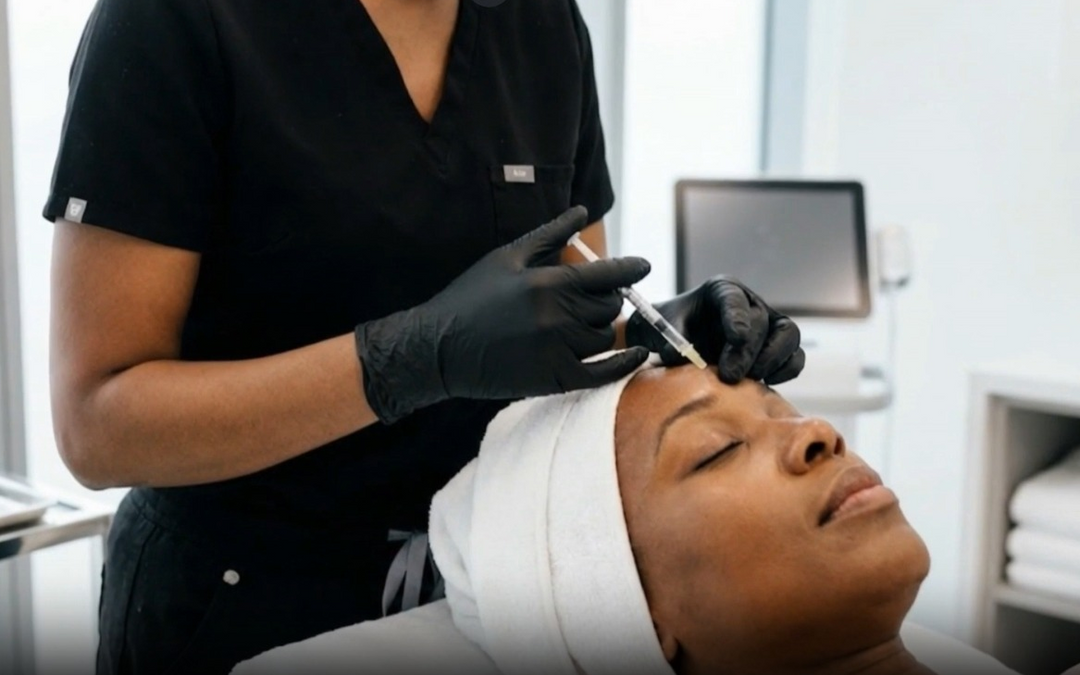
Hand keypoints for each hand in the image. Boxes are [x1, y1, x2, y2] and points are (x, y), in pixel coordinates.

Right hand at [356, 206, 651, 423]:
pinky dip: (624, 365)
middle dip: (608, 299)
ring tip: (583, 323)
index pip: (608, 274)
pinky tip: (635, 356)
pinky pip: (603, 373)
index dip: (631, 269)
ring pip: (606, 336)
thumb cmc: (469, 298)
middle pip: (611, 306)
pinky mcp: (554, 379)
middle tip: (594, 298)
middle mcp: (557, 316)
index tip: (643, 266)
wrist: (438, 349)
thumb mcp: (506, 258)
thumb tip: (582, 211)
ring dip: (602, 328)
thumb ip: (549, 235)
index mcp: (547, 282)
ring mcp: (558, 350)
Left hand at [625, 276, 804, 384]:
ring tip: (750, 380)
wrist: (680, 343)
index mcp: (722, 290)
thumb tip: (678, 356)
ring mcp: (768, 324)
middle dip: (746, 351)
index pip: (734, 299)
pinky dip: (786, 369)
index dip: (738, 317)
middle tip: (729, 376)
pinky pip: (795, 356)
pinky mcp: (778, 346)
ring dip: (773, 359)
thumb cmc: (671, 329)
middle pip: (760, 322)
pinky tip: (766, 382)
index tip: (736, 338)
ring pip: (788, 335)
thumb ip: (668, 339)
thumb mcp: (660, 328)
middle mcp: (750, 303)